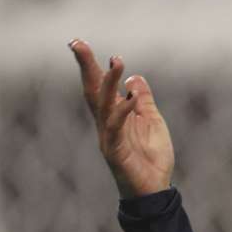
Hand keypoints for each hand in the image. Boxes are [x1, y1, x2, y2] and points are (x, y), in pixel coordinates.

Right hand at [69, 39, 174, 199]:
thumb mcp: (152, 121)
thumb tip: (134, 77)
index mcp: (114, 115)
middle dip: (86, 67)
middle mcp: (106, 123)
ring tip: (115, 62)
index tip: (82, 44)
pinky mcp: (115, 150)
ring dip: (108, 83)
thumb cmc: (152, 157)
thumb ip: (143, 100)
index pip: (99, 86)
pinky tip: (130, 97)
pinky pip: (116, 127)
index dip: (93, 66)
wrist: (155, 189)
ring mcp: (108, 136)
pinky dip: (123, 111)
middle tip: (76, 43)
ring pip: (103, 105)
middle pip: (92, 90)